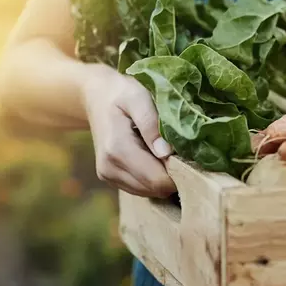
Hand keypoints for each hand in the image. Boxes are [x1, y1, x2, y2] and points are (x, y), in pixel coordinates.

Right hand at [82, 66, 175, 197]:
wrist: (96, 96)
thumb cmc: (121, 93)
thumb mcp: (138, 98)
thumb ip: (151, 124)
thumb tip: (166, 153)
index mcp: (117, 149)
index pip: (157, 180)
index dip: (179, 171)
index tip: (189, 154)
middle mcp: (110, 168)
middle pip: (155, 189)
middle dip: (174, 175)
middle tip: (182, 151)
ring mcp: (108, 176)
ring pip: (149, 192)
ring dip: (163, 177)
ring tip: (165, 151)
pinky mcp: (110, 178)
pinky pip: (141, 188)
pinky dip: (153, 177)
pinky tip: (154, 156)